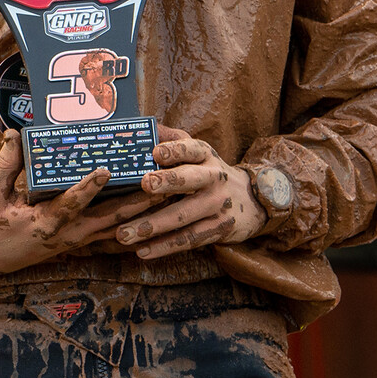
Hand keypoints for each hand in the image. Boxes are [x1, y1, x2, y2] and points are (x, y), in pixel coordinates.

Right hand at [0, 130, 156, 274]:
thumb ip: (4, 164)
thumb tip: (12, 133)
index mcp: (46, 220)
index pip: (71, 203)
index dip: (88, 187)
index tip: (106, 170)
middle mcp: (70, 232)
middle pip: (111, 217)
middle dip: (138, 201)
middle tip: (160, 182)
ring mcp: (81, 238)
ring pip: (119, 226)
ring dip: (144, 211)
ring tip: (169, 192)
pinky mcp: (86, 240)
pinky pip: (116, 232)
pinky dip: (137, 222)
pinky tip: (156, 212)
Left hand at [111, 128, 263, 258]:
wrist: (253, 199)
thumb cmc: (208, 172)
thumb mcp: (198, 152)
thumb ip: (172, 140)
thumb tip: (142, 126)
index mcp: (205, 155)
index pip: (191, 149)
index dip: (175, 150)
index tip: (155, 152)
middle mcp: (214, 178)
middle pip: (190, 180)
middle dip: (167, 182)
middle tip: (144, 184)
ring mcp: (217, 205)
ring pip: (183, 216)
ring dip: (152, 226)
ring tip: (123, 234)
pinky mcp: (219, 229)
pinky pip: (188, 239)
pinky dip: (164, 246)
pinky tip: (142, 251)